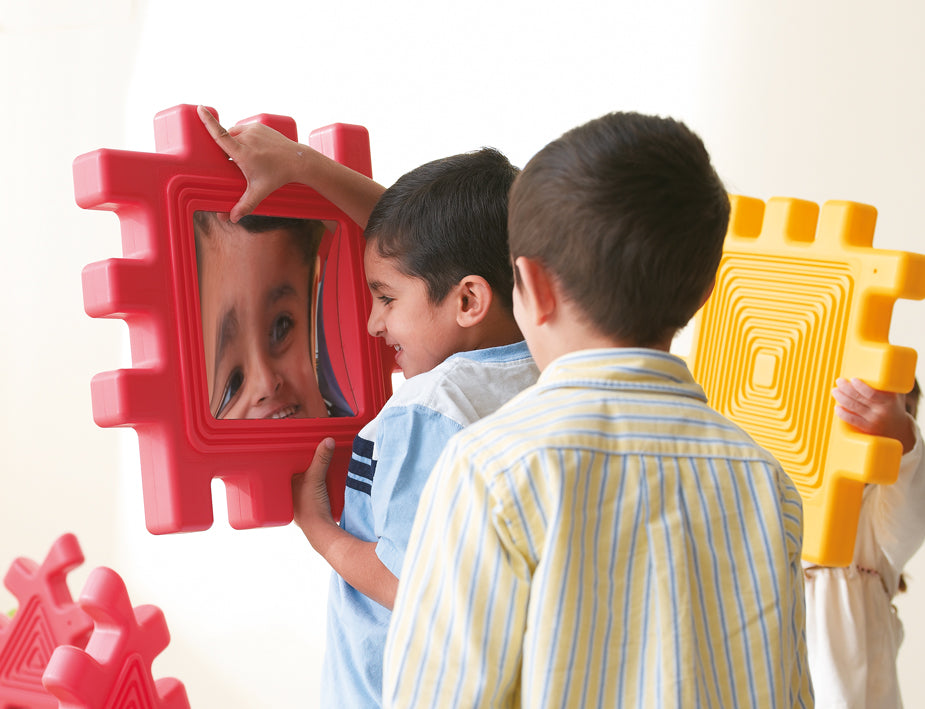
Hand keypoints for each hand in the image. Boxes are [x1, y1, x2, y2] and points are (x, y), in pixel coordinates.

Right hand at [197, 105, 312, 221]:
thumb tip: (232, 219)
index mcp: (242, 152)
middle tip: (237, 163)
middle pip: (225, 140)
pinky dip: (243, 138)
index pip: (221, 134)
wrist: (297, 161)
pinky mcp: (259, 125)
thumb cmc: (277, 176)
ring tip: (248, 157)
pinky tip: (254, 149)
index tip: (200, 108)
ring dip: (234, 143)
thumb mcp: (259, 191)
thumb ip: (245, 205)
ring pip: (234, 133)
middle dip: (226, 151)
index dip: (208, 121)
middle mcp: (247, 137)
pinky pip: (243, 130)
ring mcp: (253, 129)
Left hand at [291, 438, 336, 547]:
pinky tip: (326, 481)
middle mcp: (290, 495)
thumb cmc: (310, 507)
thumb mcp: (316, 478)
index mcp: (284, 487)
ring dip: (312, 476)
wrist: (320, 531)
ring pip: (305, 484)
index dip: (288, 460)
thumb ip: (321, 459)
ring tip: (320, 464)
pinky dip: (319, 486)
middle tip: (310, 454)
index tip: (294, 449)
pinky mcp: (313, 508)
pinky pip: (315, 492)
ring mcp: (301, 503)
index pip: (283, 469)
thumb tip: (328, 440)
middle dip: (303, 466)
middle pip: (296, 476)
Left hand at [833, 377, 916, 452]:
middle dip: (846, 388)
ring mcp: (874, 421)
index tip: (852, 379)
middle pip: (859, 398)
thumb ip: (886, 384)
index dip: (860, 386)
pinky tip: (837, 407)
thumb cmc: (893, 406)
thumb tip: (873, 366)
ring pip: (853, 407)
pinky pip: (851, 420)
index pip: (871, 393)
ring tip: (835, 391)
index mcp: (889, 400)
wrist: (899, 429)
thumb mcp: (894, 395)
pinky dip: (842, 413)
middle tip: (839, 381)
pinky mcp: (867, 428)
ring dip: (841, 398)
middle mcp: (881, 411)